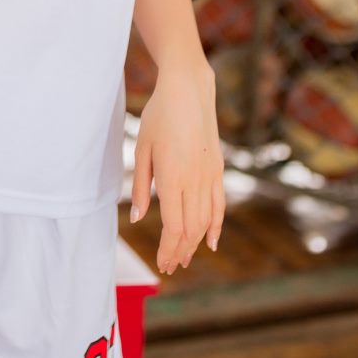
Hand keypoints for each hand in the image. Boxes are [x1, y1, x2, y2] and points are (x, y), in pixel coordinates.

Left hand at [129, 58, 223, 272]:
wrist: (188, 91)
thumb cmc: (159, 117)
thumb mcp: (142, 149)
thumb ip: (140, 186)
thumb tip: (138, 218)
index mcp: (172, 178)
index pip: (173, 226)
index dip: (168, 249)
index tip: (162, 263)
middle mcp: (194, 180)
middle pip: (190, 228)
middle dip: (180, 251)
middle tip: (170, 266)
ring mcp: (210, 175)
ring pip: (206, 220)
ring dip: (195, 243)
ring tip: (184, 257)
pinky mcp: (218, 169)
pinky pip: (220, 204)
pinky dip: (216, 226)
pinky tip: (212, 242)